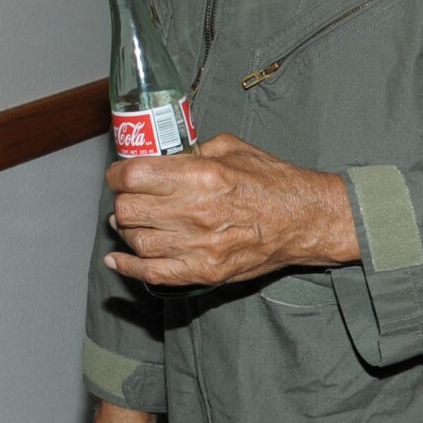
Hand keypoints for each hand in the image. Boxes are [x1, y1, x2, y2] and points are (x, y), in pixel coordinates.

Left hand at [102, 132, 359, 288]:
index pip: (132, 176)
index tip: (119, 175)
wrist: (305, 220)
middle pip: (128, 209)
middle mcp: (194, 211)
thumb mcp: (231, 148)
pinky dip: (128, 267)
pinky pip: (152, 273)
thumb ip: (190, 152)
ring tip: (133, 222)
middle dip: (123, 201)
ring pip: (136, 240)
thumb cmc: (271, 180)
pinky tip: (116, 259)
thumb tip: (159, 158)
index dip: (117, 174)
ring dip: (128, 229)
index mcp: (199, 176)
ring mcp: (198, 246)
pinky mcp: (204, 271)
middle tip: (130, 197)